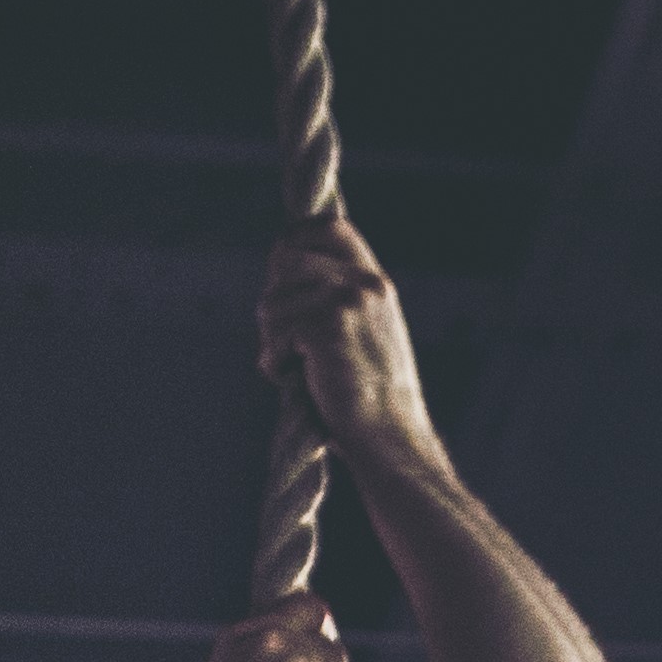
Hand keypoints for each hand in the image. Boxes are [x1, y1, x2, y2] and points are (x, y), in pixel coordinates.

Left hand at [259, 217, 437, 459]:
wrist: (391, 435)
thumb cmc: (372, 394)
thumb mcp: (367, 330)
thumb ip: (338, 295)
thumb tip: (282, 265)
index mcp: (377, 282)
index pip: (328, 226)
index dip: (294, 240)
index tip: (281, 272)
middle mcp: (366, 285)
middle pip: (287, 258)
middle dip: (273, 296)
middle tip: (282, 334)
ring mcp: (349, 303)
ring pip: (273, 298)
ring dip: (269, 335)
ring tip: (291, 364)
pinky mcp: (328, 327)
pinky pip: (275, 330)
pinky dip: (274, 359)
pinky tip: (292, 378)